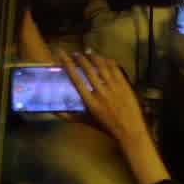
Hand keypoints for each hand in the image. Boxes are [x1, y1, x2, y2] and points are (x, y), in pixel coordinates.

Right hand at [63, 51, 165, 183]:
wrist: (129, 130)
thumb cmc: (106, 126)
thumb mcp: (86, 121)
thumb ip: (70, 116)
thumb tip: (54, 112)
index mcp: (90, 101)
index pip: (76, 79)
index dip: (68, 65)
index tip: (62, 55)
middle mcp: (101, 92)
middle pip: (88, 69)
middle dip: (80, 59)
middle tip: (75, 53)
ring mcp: (114, 87)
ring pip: (102, 66)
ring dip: (94, 57)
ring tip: (88, 53)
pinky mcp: (124, 85)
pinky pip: (115, 69)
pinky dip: (108, 61)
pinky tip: (104, 59)